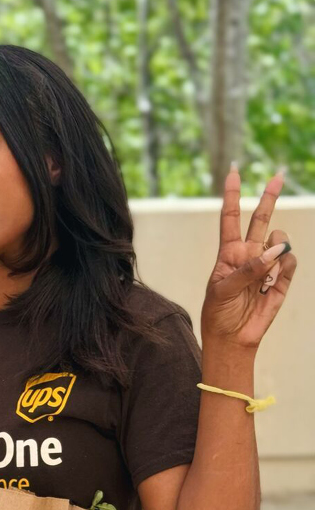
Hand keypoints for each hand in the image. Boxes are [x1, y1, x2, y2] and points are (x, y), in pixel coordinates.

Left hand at [203, 168, 293, 350]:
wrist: (233, 338)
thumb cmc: (219, 312)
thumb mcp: (222, 289)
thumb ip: (248, 269)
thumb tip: (276, 250)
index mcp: (228, 252)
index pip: (230, 218)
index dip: (232, 195)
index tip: (234, 172)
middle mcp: (249, 254)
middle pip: (261, 220)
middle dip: (269, 197)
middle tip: (278, 174)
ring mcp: (267, 265)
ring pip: (280, 241)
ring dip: (277, 247)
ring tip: (265, 270)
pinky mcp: (282, 280)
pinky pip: (290, 264)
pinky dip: (284, 268)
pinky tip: (273, 281)